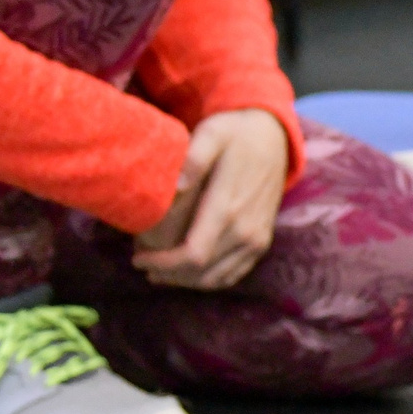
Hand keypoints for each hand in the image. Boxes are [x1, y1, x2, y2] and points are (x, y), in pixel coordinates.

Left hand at [133, 109, 289, 290]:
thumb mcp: (213, 133)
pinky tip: (187, 273)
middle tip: (142, 264)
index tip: (137, 258)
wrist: (274, 138)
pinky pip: (233, 274)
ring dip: (184, 281)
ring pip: (216, 278)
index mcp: (229, 207)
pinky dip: (207, 280)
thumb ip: (195, 157)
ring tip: (159, 271)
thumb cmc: (236, 134)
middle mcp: (246, 230)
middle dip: (167, 274)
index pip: (193, 254)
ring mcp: (257, 239)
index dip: (162, 263)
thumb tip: (176, 186)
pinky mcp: (261, 242)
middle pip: (200, 271)